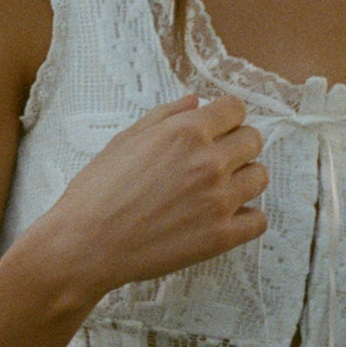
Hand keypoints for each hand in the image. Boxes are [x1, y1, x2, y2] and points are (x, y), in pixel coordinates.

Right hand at [29, 93, 266, 304]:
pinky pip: (259, 220)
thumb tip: (195, 102)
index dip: (226, 118)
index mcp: (186, 132)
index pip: (235, 109)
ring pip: (260, 177)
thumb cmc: (97, 192)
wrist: (85, 245)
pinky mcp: (221, 236)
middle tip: (215, 161)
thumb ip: (166, 116)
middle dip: (236, 145)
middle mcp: (208, 161)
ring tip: (218, 190)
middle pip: (253, 140)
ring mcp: (219, 200)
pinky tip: (224, 218)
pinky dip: (246, 218)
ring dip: (243, 179)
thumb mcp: (125, 140)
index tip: (218, 129)